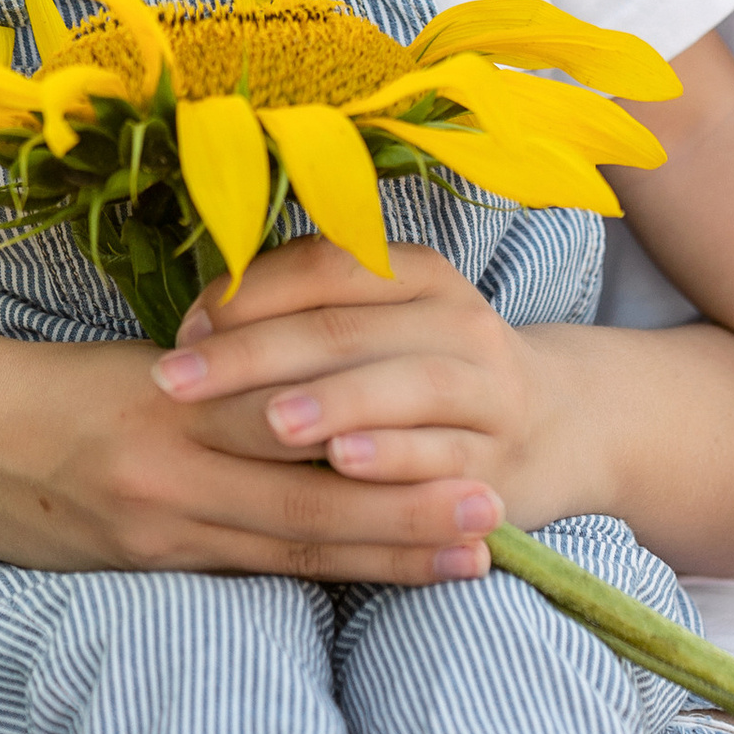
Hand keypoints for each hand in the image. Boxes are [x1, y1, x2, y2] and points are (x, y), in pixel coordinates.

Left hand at [150, 238, 566, 563]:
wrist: (556, 424)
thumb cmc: (424, 372)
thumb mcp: (380, 325)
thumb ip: (303, 313)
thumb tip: (198, 321)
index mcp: (416, 273)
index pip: (322, 267)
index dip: (248, 296)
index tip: (180, 333)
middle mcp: (457, 319)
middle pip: (345, 329)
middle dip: (254, 357)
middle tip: (177, 381)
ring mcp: (485, 389)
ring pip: (404, 386)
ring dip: (335, 401)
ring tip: (272, 420)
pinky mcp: (499, 458)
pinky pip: (444, 455)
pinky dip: (394, 459)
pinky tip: (344, 466)